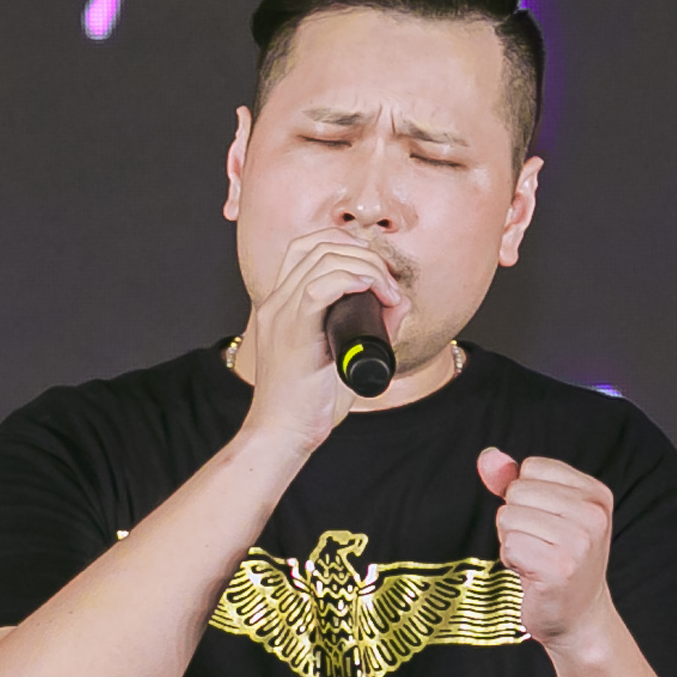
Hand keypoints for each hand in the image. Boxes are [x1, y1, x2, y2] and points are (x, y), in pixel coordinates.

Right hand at [238, 230, 407, 453]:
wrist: (281, 433)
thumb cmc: (308, 402)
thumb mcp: (338, 356)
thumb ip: (366, 327)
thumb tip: (400, 303)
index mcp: (280, 304)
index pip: (305, 247)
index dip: (343, 243)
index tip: (374, 266)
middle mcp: (275, 303)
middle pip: (316, 245)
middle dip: (361, 253)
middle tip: (388, 281)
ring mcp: (280, 315)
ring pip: (321, 260)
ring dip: (364, 266)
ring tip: (387, 292)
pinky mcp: (291, 333)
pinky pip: (317, 289)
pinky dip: (350, 280)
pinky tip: (371, 291)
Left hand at [477, 448, 617, 651]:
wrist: (579, 617)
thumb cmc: (560, 561)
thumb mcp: (545, 512)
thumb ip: (513, 481)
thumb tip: (487, 457)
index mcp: (596, 494)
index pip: (532, 467)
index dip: (526, 496)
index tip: (547, 524)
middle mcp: (593, 515)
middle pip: (517, 491)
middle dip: (516, 520)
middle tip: (541, 546)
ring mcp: (579, 542)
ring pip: (509, 518)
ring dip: (512, 541)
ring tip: (537, 559)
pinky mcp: (559, 568)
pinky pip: (509, 546)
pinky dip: (512, 561)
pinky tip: (532, 574)